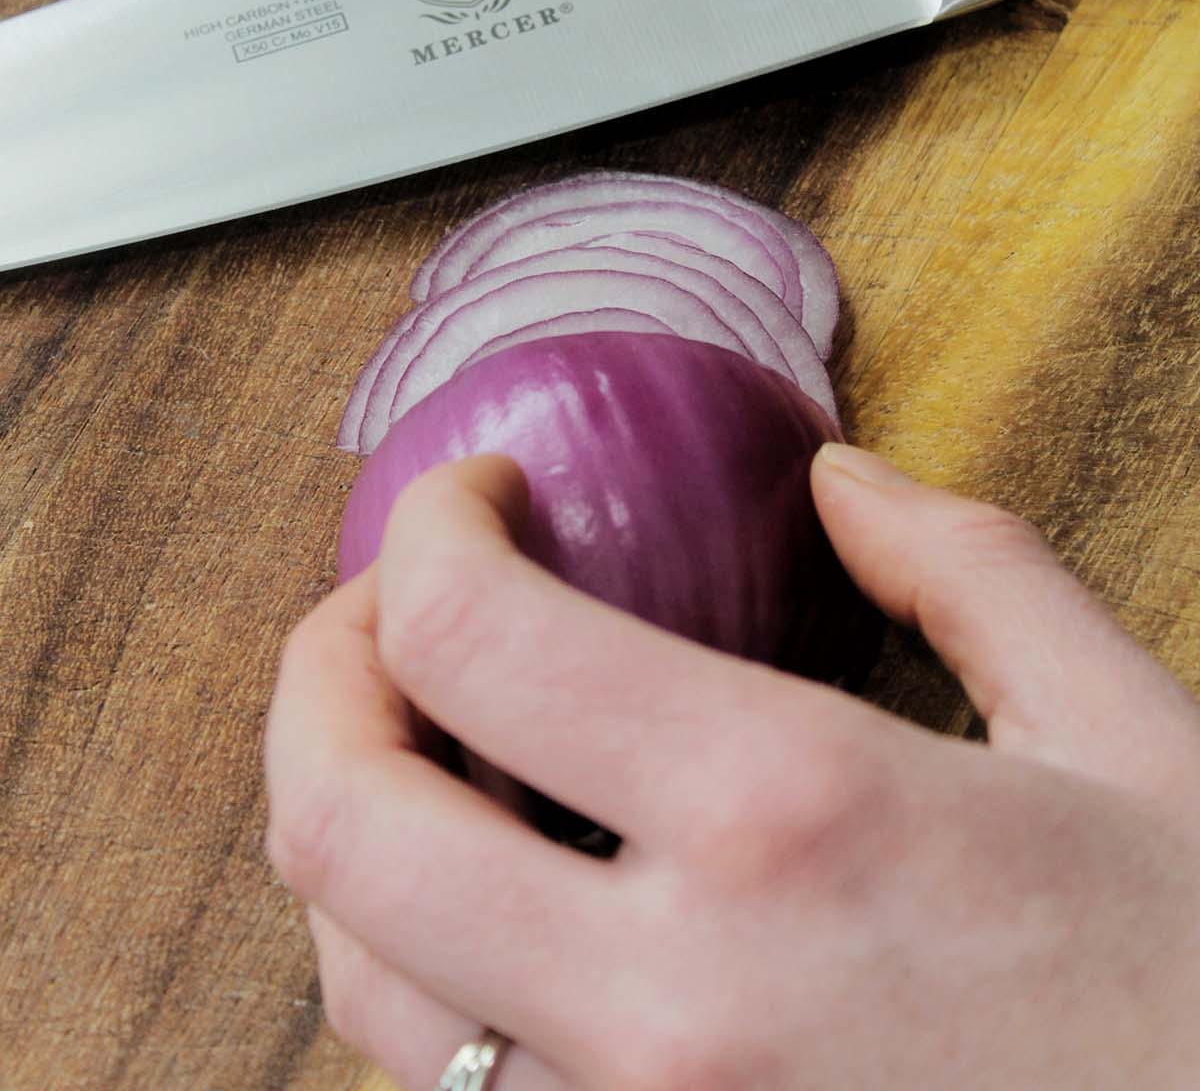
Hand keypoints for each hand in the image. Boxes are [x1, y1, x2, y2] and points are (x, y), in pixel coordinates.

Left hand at [265, 448, 1199, 1089]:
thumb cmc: (1197, 988)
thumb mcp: (1128, 735)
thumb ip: (966, 571)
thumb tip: (842, 486)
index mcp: (793, 817)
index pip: (468, 637)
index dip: (426, 532)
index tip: (474, 497)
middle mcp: (672, 1001)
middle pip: (341, 823)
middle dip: (323, 676)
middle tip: (388, 609)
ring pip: (362, 982)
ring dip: (355, 827)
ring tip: (430, 743)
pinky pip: (454, 1090)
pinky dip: (429, 969)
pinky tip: (506, 900)